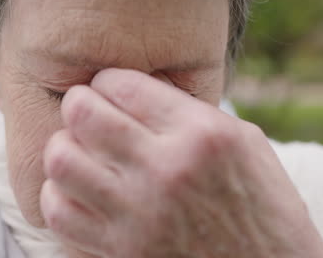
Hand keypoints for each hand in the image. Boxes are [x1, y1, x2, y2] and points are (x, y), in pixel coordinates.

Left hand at [40, 68, 322, 257]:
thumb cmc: (263, 206)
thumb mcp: (245, 144)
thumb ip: (189, 112)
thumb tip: (134, 93)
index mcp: (200, 135)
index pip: (122, 85)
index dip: (105, 82)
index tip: (107, 91)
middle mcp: (165, 169)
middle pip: (82, 114)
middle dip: (77, 105)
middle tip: (85, 113)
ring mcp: (138, 214)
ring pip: (61, 160)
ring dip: (63, 148)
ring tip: (79, 152)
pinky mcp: (120, 251)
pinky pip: (58, 212)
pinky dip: (58, 195)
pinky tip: (78, 191)